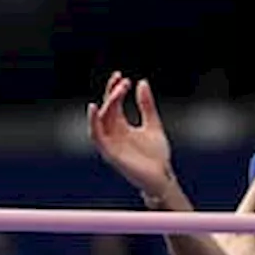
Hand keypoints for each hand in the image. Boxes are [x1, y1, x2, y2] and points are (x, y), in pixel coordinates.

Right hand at [87, 72, 174, 196]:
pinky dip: (93, 122)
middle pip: (107, 108)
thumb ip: (146, 105)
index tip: (121, 76)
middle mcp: (112, 133)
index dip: (115, 89)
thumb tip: (142, 82)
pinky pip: (96, 135)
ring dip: (107, 103)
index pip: (113, 103)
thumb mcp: (153, 124)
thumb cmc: (156, 156)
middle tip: (124, 83)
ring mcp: (110, 143)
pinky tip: (95, 108)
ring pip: (101, 119)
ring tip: (116, 91)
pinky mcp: (109, 153)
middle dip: (113, 93)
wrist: (162, 178)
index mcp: (121, 126)